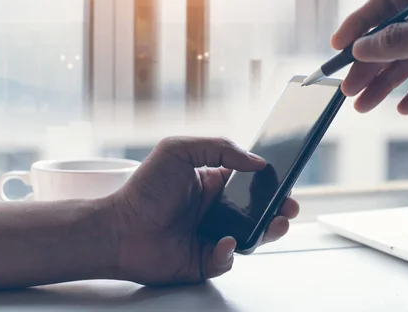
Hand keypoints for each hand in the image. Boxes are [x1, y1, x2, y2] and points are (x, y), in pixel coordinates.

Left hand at [106, 137, 298, 285]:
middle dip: (279, 208)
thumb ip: (220, 148)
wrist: (118, 229)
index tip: (284, 179)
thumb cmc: (144, 189)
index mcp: (213, 182)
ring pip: (252, 236)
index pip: (251, 180)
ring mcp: (212, 235)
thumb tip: (256, 161)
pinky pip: (227, 259)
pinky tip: (224, 242)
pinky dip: (229, 252)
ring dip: (268, 231)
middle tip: (289, 206)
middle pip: (258, 209)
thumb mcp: (179, 150)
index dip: (269, 181)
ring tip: (276, 224)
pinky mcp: (204, 260)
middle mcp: (217, 209)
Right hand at [332, 0, 407, 115]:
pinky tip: (405, 108)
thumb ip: (398, 39)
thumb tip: (360, 48)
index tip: (337, 48)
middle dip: (370, 64)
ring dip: (387, 83)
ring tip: (363, 106)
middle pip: (395, 36)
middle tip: (348, 89)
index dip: (360, 25)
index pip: (389, 2)